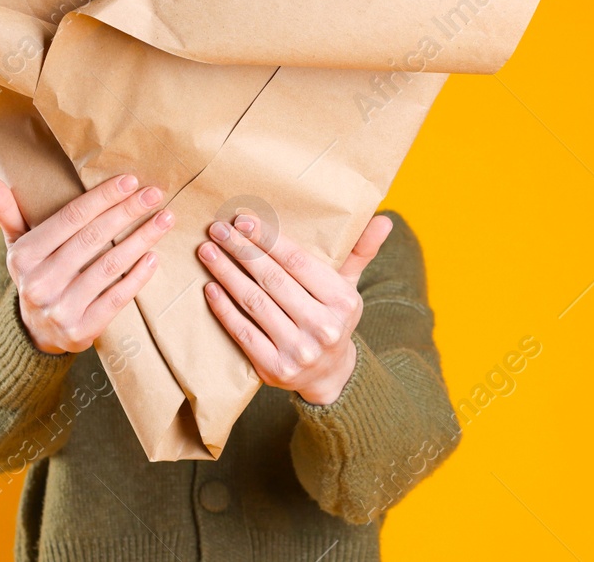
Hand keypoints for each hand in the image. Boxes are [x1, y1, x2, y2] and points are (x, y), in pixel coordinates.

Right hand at [0, 170, 172, 354]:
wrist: (35, 334)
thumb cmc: (35, 273)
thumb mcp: (16, 243)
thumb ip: (3, 208)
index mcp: (25, 256)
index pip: (71, 218)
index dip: (103, 198)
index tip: (131, 181)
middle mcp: (40, 282)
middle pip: (94, 238)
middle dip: (128, 212)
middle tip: (156, 194)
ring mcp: (61, 309)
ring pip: (109, 266)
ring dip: (142, 239)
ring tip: (165, 219)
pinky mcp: (82, 331)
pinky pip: (117, 298)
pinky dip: (138, 276)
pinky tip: (155, 257)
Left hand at [198, 212, 391, 404]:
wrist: (329, 374)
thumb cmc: (333, 317)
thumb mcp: (350, 286)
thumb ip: (361, 251)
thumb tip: (385, 219)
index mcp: (342, 301)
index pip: (298, 261)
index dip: (268, 239)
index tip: (243, 220)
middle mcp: (323, 327)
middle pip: (273, 279)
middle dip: (242, 250)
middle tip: (218, 230)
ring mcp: (298, 350)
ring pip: (254, 303)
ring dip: (226, 274)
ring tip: (208, 252)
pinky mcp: (274, 369)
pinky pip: (243, 332)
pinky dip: (224, 308)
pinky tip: (210, 287)